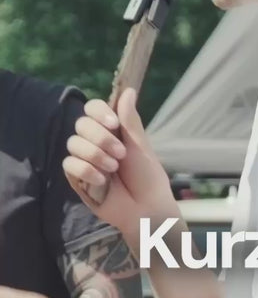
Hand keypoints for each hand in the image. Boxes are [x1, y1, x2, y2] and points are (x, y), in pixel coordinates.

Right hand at [63, 87, 174, 237]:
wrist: (144, 207)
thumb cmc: (147, 176)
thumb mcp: (139, 145)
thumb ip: (129, 120)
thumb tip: (128, 90)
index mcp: (111, 130)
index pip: (92, 108)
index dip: (98, 112)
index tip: (113, 123)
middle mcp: (95, 141)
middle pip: (81, 124)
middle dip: (101, 138)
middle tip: (120, 154)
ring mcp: (84, 158)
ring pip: (73, 143)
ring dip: (95, 155)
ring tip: (113, 168)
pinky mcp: (76, 177)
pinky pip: (69, 164)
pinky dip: (86, 170)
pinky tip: (101, 180)